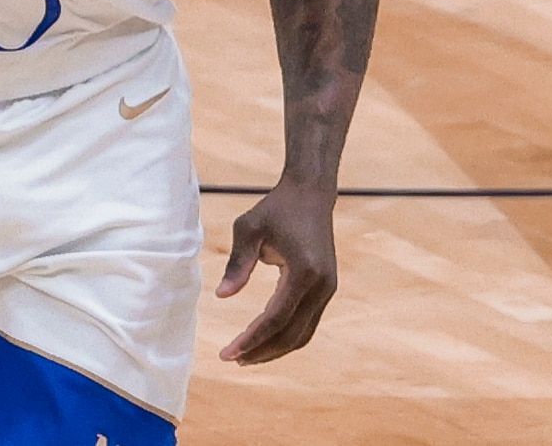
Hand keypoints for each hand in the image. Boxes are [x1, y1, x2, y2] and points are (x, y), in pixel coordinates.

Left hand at [214, 180, 338, 364]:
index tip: (229, 353)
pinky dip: (286, 336)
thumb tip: (223, 296)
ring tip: (246, 356)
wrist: (310, 193)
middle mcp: (322, 285)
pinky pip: (307, 322)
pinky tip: (265, 340)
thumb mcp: (249, 229)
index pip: (276, 318)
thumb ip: (237, 263)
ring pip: (303, 333)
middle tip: (233, 359)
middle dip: (262, 351)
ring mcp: (328, 289)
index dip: (252, 339)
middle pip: (291, 334)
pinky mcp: (327, 288)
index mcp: (304, 271)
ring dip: (275, 349)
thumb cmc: (277, 208)